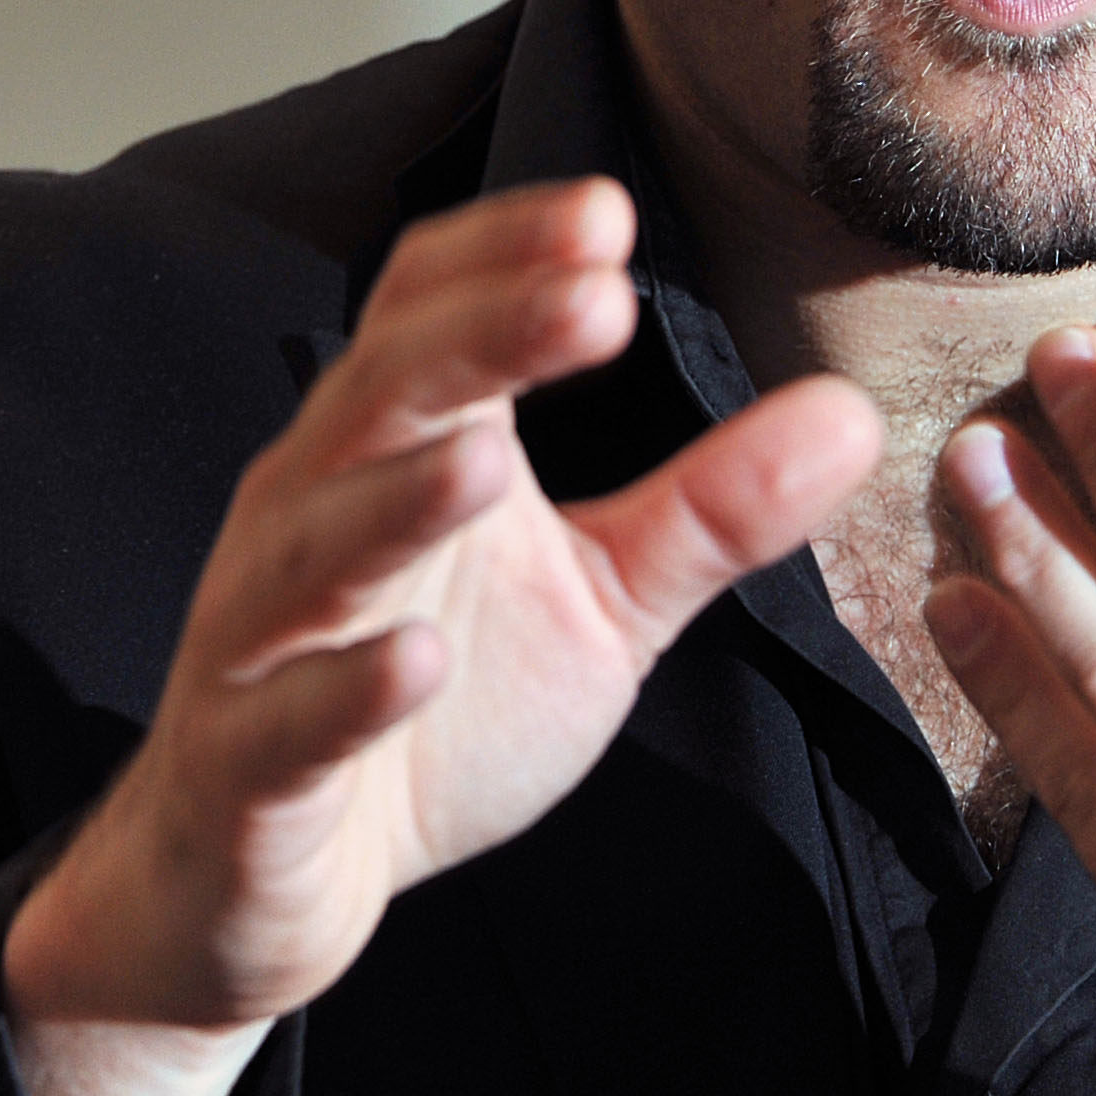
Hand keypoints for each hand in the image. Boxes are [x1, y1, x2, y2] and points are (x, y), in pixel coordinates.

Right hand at [4, 178, 879, 1095]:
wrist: (271, 879)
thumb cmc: (437, 712)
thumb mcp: (599, 603)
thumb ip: (709, 511)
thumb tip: (850, 411)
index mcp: (391, 450)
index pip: (424, 313)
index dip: (501, 258)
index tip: (607, 217)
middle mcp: (311, 513)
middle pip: (381, 396)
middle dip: (480, 342)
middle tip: (593, 297)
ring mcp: (261, 637)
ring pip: (319, 547)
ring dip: (400, 501)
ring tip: (491, 463)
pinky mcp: (245, 766)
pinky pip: (287, 717)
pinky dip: (348, 688)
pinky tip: (419, 663)